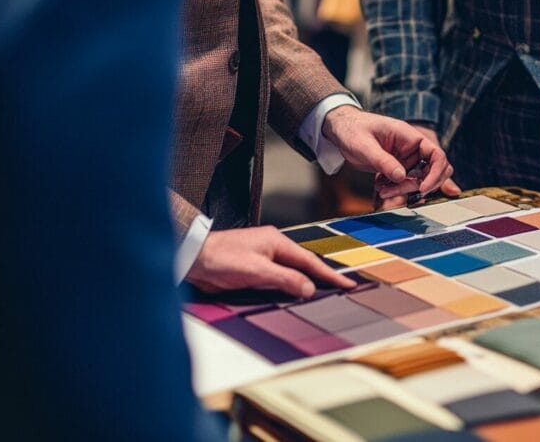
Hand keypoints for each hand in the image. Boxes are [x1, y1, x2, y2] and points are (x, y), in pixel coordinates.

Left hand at [185, 226, 356, 297]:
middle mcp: (271, 248)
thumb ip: (285, 279)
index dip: (329, 274)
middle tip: (341, 290)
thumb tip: (308, 288)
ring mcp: (261, 259)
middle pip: (303, 266)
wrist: (191, 259)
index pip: (310, 261)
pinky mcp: (251, 271)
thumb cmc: (221, 258)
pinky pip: (277, 280)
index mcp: (276, 242)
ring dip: (304, 284)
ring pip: (290, 274)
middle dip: (321, 278)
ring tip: (324, 295)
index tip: (348, 284)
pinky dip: (288, 288)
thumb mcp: (257, 270)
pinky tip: (294, 296)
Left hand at [322, 106, 453, 200]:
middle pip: (431, 171)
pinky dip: (395, 189)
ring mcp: (405, 159)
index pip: (436, 155)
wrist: (341, 130)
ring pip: (416, 180)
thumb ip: (383, 161)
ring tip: (382, 191)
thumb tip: (401, 177)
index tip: (423, 188)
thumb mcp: (365, 145)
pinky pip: (404, 182)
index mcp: (409, 136)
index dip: (435, 173)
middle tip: (397, 191)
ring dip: (403, 189)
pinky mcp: (397, 168)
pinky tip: (380, 186)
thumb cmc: (352, 129)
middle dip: (417, 185)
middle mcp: (412, 148)